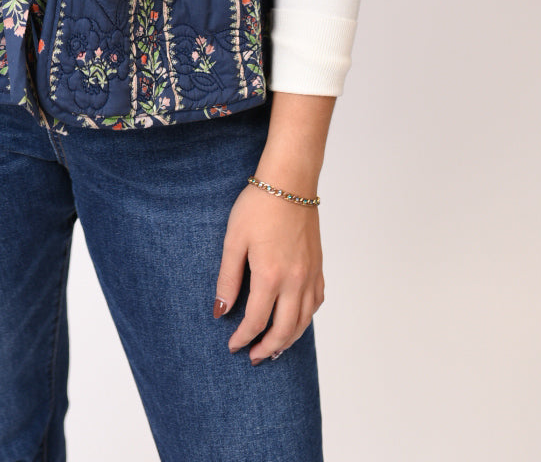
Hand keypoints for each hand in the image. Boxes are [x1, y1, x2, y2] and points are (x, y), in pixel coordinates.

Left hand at [214, 181, 324, 364]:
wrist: (290, 182)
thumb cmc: (258, 206)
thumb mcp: (233, 240)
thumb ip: (227, 279)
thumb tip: (221, 311)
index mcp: (270, 276)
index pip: (257, 321)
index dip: (243, 338)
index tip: (232, 346)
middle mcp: (295, 281)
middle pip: (283, 330)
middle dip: (267, 349)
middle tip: (253, 357)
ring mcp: (310, 275)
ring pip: (303, 321)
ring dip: (288, 340)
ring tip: (273, 349)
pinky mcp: (319, 267)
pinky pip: (316, 303)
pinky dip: (305, 319)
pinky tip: (296, 321)